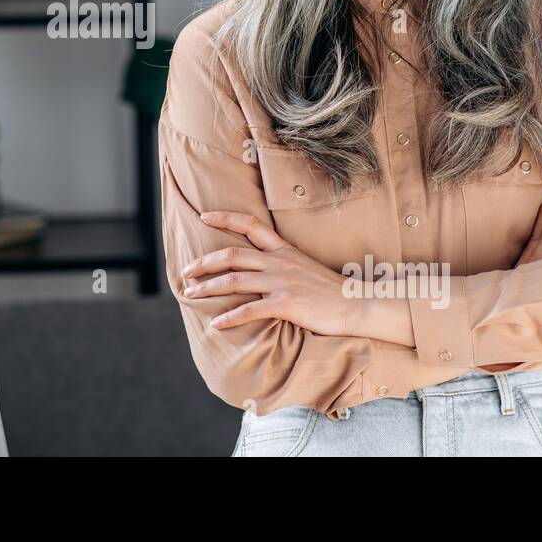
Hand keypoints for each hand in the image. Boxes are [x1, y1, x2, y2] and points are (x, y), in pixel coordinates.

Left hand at [181, 210, 359, 335]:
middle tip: (185, 272)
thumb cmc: (330, 290)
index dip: (225, 218)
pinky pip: (251, 309)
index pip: (250, 224)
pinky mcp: (286, 304)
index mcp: (283, 249)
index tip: (204, 216)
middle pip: (232, 254)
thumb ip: (281, 263)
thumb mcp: (304, 266)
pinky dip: (230, 317)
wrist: (356, 304)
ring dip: (208, 288)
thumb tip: (258, 266)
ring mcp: (282, 282)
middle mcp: (279, 261)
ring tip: (191, 295)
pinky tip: (216, 324)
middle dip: (204, 262)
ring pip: (234, 280)